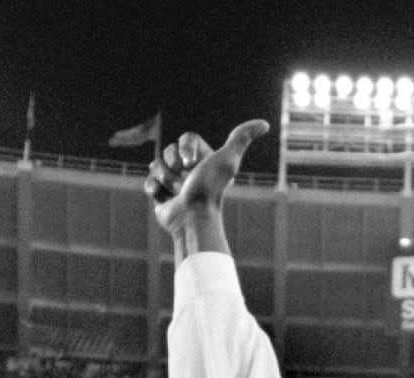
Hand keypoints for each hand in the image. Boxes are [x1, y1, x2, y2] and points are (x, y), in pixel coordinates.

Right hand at [145, 119, 268, 237]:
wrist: (192, 217)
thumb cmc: (210, 188)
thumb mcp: (228, 159)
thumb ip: (242, 139)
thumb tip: (264, 124)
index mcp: (206, 161)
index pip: (185, 139)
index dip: (185, 148)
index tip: (191, 162)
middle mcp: (191, 170)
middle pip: (168, 150)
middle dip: (173, 165)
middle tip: (185, 180)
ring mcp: (174, 182)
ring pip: (156, 165)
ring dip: (166, 179)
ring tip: (178, 192)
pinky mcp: (162, 195)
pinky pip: (148, 181)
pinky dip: (155, 189)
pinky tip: (165, 198)